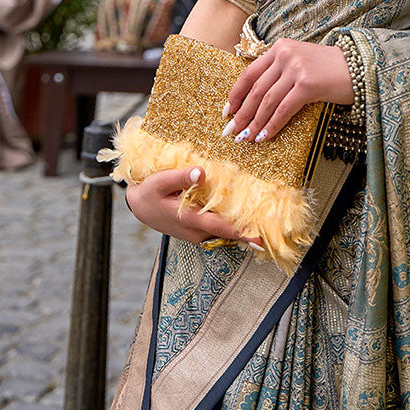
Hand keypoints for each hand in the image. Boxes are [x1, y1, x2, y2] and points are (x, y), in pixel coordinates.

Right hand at [126, 167, 262, 248]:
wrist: (137, 206)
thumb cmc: (148, 192)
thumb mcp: (160, 181)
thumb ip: (181, 177)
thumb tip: (201, 173)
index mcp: (189, 219)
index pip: (221, 227)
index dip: (242, 232)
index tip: (261, 237)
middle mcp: (195, 231)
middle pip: (227, 233)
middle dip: (248, 231)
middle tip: (271, 228)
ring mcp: (195, 233)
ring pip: (223, 233)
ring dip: (240, 229)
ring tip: (262, 221)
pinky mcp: (195, 230)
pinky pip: (216, 230)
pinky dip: (229, 226)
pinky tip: (240, 216)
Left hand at [222, 38, 352, 142]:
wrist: (360, 67)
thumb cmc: (330, 69)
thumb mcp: (300, 61)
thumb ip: (279, 72)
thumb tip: (255, 101)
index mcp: (279, 48)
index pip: (249, 73)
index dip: (236, 94)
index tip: (228, 111)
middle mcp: (284, 55)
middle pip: (255, 89)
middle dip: (242, 113)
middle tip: (232, 131)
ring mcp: (296, 68)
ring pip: (267, 101)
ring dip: (254, 123)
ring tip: (246, 138)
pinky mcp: (307, 84)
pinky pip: (283, 109)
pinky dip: (272, 125)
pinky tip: (265, 137)